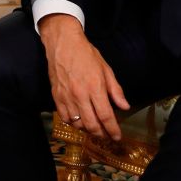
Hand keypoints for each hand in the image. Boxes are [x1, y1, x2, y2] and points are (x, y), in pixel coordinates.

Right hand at [38, 14, 128, 139]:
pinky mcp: (56, 96)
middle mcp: (80, 95)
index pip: (106, 116)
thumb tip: (124, 106)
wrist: (63, 43)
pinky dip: (73, 123)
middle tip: (106, 134)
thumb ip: (115, 90)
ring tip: (94, 127)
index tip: (117, 136)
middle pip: (92, 124)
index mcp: (95, 87)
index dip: (113, 129)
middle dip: (101, 133)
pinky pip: (65, 117)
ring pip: (78, 124)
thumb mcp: (106, 69)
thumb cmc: (85, 53)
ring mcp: (67, 97)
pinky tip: (79, 120)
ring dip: (87, 129)